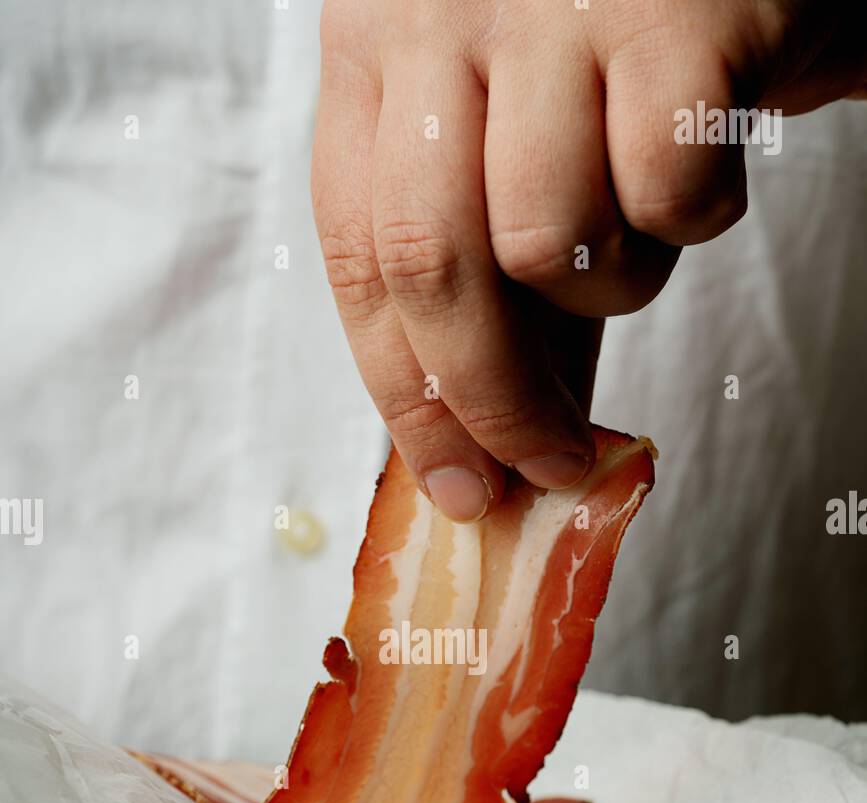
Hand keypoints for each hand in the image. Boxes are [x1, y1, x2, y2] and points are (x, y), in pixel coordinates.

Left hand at [313, 0, 865, 519]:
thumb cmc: (619, 64)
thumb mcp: (518, 153)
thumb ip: (495, 287)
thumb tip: (488, 455)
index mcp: (372, 44)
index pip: (355, 256)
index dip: (405, 395)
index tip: (454, 485)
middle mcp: (438, 10)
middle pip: (430, 266)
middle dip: (492, 400)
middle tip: (548, 461)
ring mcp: (549, 6)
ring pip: (546, 242)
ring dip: (608, 283)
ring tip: (640, 223)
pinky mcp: (669, 14)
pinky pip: (663, 195)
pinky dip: (695, 217)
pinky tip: (702, 160)